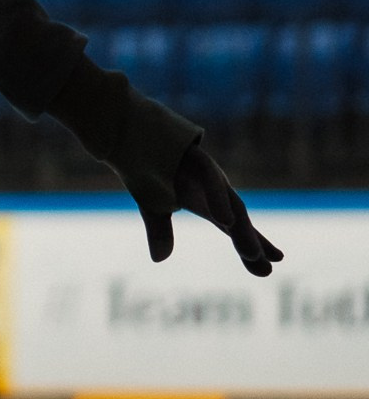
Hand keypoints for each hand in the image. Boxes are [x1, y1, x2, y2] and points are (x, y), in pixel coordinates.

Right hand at [136, 141, 281, 278]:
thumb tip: (160, 260)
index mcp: (205, 200)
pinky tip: (226, 221)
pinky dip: (219, 200)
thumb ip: (160, 232)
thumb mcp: (151, 206)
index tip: (271, 266)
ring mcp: (205, 171)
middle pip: (238, 218)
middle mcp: (213, 186)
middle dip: (252, 242)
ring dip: (241, 229)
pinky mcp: (194, 156)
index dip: (254, 244)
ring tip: (251, 254)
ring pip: (230, 201)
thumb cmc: (144, 166)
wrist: (126, 129)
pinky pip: (211, 178)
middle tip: (268, 268)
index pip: (235, 226)